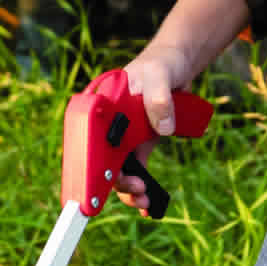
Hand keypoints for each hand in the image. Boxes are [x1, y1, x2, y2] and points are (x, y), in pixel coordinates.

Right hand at [61, 50, 193, 214]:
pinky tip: (150, 202)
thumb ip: (158, 98)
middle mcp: (110, 124)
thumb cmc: (161, 63)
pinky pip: (137, 168)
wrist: (175, 64)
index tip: (97, 183)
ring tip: (145, 200)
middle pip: (104, 160)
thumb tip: (162, 129)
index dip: (92, 164)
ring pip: (120, 169)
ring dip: (130, 189)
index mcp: (104, 108)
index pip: (91, 140)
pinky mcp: (140, 142)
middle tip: (137, 188)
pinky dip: (141, 184)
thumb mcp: (159, 75)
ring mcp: (125, 135)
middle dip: (117, 182)